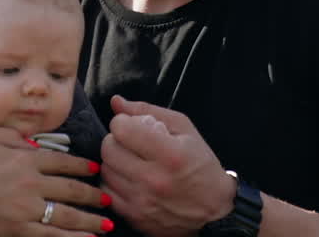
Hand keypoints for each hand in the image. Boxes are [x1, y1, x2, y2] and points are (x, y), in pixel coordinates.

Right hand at [0, 127, 113, 235]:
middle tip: (107, 199)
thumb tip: (33, 142)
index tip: (95, 169)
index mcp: (23, 159)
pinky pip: (51, 236)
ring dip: (91, 221)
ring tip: (107, 225)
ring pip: (67, 215)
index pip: (62, 161)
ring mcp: (26, 209)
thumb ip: (10, 135)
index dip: (82, 165)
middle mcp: (30, 183)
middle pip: (71, 189)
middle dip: (92, 195)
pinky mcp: (17, 231)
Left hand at [100, 95, 236, 236]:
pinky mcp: (135, 217)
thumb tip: (116, 102)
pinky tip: (128, 178)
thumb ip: (148, 111)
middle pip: (108, 149)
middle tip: (130, 142)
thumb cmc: (200, 165)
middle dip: (116, 140)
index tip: (131, 125)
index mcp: (169, 154)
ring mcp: (142, 201)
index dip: (123, 122)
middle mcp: (153, 180)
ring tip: (131, 160)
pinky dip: (114, 181)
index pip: (121, 129)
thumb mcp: (184, 129)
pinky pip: (107, 191)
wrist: (213, 209)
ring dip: (114, 161)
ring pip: (105, 170)